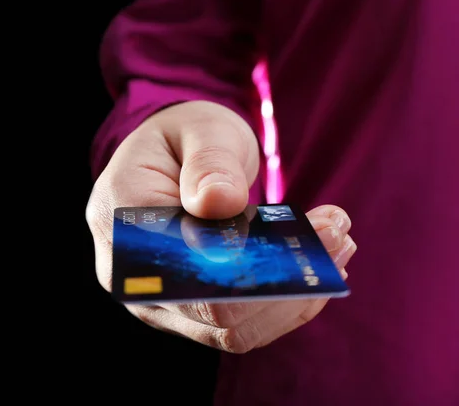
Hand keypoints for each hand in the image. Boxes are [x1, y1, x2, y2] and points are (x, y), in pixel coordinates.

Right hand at [87, 101, 356, 352]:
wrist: (175, 157)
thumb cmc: (184, 137)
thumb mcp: (200, 129)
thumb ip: (208, 163)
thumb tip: (219, 203)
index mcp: (121, 224)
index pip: (184, 277)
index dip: (248, 271)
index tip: (307, 231)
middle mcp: (136, 278)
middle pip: (217, 316)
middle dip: (287, 283)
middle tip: (337, 232)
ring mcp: (166, 300)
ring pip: (238, 329)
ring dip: (296, 295)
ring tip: (337, 241)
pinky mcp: (195, 308)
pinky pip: (246, 324)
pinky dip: (288, 300)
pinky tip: (319, 261)